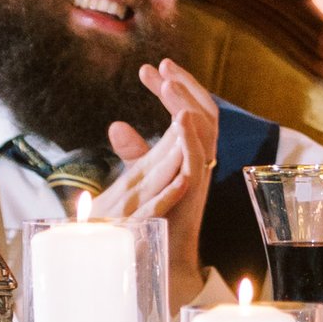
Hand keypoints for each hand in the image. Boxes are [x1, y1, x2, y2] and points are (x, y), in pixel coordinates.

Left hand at [104, 60, 219, 289]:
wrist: (157, 255)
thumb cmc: (150, 218)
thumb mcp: (140, 175)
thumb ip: (134, 152)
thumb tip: (116, 124)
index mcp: (187, 152)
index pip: (188, 109)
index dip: (172, 87)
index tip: (147, 69)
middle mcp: (197, 157)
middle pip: (204, 111)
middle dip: (184, 84)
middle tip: (159, 66)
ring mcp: (197, 172)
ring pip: (207, 128)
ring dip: (188, 102)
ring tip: (167, 82)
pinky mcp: (192, 190)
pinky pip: (200, 158)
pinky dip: (193, 136)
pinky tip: (180, 116)